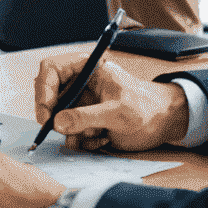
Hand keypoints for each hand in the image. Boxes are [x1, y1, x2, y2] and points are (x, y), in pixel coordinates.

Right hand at [34, 53, 188, 151]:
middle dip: (56, 116)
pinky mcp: (86, 120)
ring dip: (72, 132)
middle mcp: (80, 83)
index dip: (44, 90)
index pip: (52, 69)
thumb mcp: (117, 112)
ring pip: (59, 117)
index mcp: (86, 68)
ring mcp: (82, 102)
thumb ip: (86, 116)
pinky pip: (71, 131)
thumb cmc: (145, 107)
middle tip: (62, 132)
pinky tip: (102, 140)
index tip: (46, 113)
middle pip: (51, 95)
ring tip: (96, 137)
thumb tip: (57, 122)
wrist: (163, 122)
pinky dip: (82, 140)